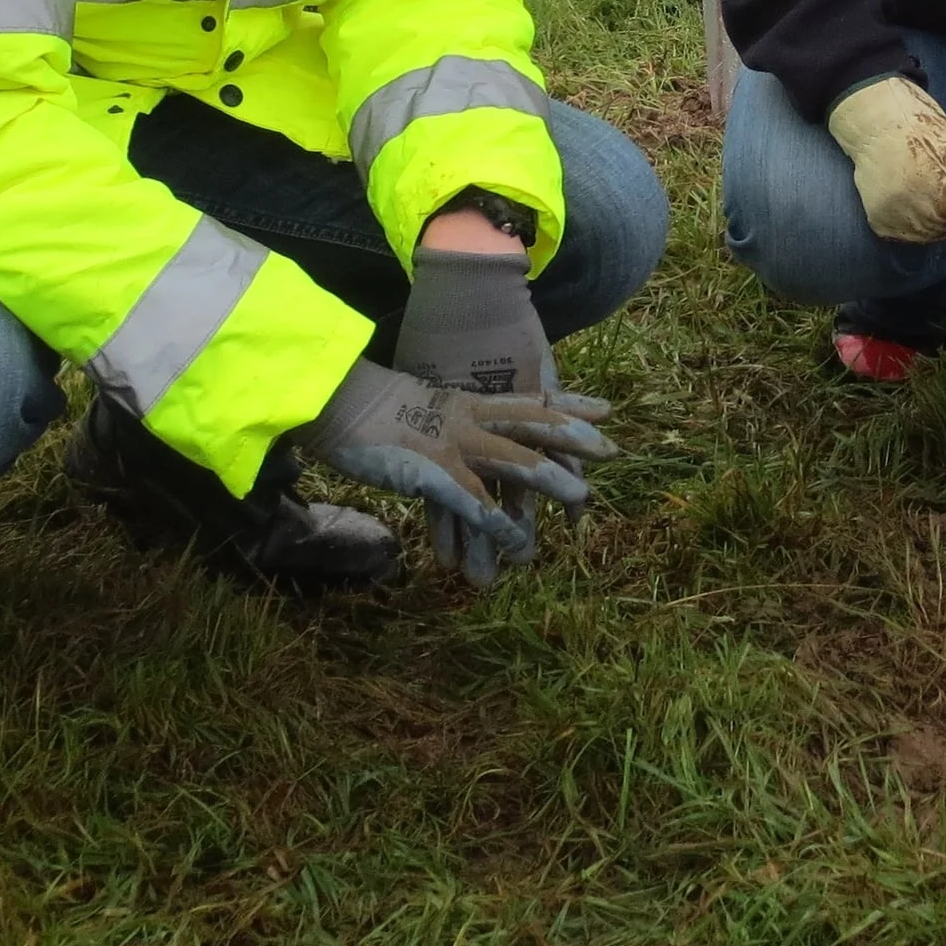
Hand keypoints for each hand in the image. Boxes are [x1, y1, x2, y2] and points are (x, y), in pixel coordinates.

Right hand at [296, 360, 611, 582]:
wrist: (331, 401)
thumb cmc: (365, 405)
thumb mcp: (416, 407)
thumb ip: (443, 421)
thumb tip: (454, 437)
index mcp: (464, 401)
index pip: (527, 400)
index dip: (568, 406)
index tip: (607, 409)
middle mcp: (466, 418)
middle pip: (533, 424)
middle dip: (575, 437)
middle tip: (614, 450)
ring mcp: (452, 444)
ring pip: (514, 462)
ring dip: (550, 481)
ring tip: (582, 501)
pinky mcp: (433, 472)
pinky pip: (475, 502)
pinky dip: (499, 526)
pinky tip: (517, 545)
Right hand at [826, 74, 945, 244]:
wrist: (871, 123)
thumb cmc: (921, 127)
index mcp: (945, 198)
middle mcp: (920, 219)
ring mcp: (898, 226)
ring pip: (938, 234)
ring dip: (945, 218)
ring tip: (934, 185)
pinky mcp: (881, 227)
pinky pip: (914, 234)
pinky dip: (922, 220)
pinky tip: (916, 195)